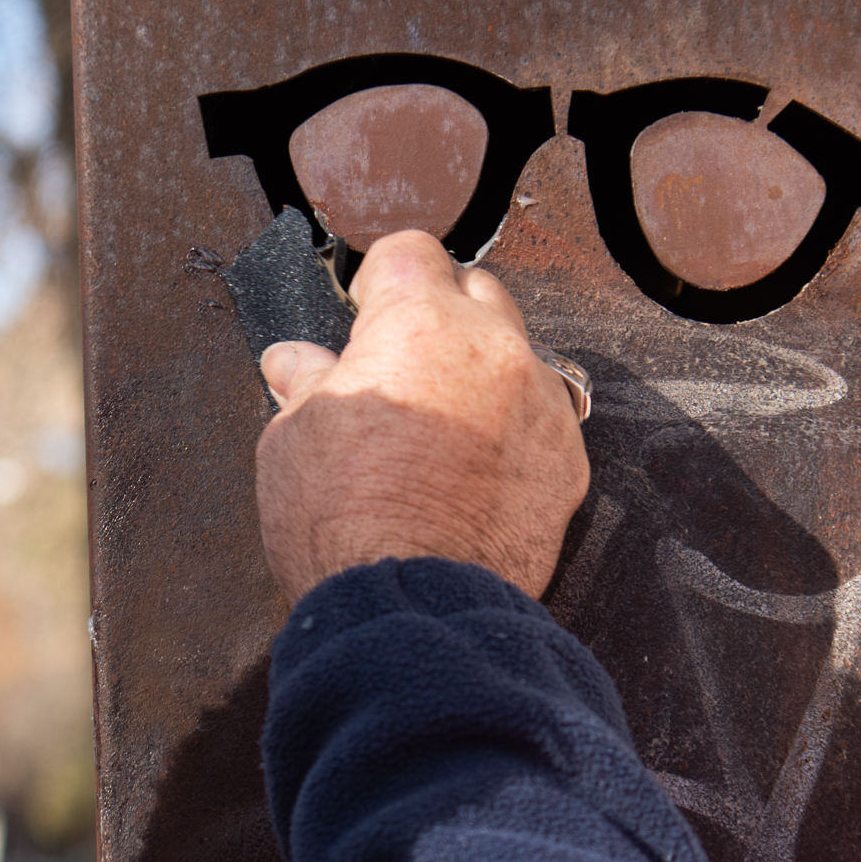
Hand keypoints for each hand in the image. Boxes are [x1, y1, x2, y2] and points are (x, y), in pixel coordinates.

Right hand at [253, 230, 589, 602]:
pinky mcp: (567, 462)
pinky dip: (513, 434)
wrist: (414, 609)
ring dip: (482, 377)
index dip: (381, 280)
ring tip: (440, 428)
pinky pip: (543, 423)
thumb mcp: (293, 440)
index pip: (409, 252)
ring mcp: (540, 403)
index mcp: (419, 322)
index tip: (366, 312)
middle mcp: (492, 348)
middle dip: (440, 315)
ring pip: (516, 358)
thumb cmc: (347, 525)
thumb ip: (307, 385)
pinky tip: (475, 474)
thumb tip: (295, 364)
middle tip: (401, 365)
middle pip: (476, 292)